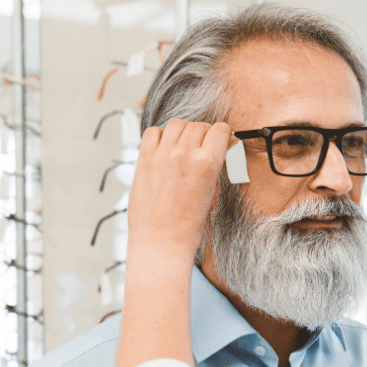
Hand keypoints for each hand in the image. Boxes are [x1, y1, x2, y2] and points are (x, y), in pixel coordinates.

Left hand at [126, 118, 230, 262]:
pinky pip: (152, 132)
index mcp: (207, 163)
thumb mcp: (211, 193)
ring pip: (176, 124)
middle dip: (205, 133)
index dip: (223, 134)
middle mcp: (184, 154)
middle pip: (198, 126)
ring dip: (183, 131)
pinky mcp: (144, 160)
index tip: (222, 140)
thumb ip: (211, 167)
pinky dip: (160, 135)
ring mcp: (161, 155)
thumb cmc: (188, 225)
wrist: (161, 241)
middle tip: (203, 145)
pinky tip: (164, 147)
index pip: (220, 130)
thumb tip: (214, 149)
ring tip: (183, 145)